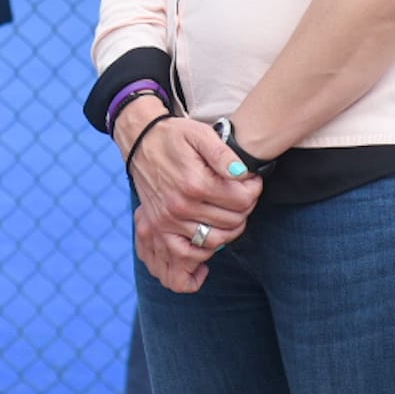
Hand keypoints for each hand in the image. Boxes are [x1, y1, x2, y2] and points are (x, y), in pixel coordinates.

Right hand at [119, 109, 261, 293]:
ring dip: (230, 231)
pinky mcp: (158, 229)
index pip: (242, 200)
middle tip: (242, 197)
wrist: (140, 141)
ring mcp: (168, 221)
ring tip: (231, 215)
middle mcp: (180, 207)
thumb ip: (223, 153)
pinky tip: (211, 245)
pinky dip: (201, 259)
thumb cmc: (174, 136)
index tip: (251, 182)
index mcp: (194, 183)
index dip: (254, 190)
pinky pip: (185, 257)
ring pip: (216, 242)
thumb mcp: (200, 134)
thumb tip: (243, 174)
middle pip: (233, 222)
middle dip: (245, 209)